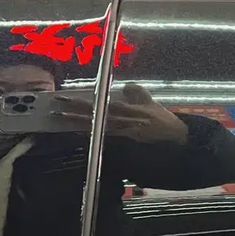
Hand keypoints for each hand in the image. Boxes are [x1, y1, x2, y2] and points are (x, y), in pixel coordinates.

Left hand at [53, 83, 187, 143]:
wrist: (179, 142)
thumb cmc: (164, 122)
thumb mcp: (151, 104)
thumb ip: (138, 94)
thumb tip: (127, 87)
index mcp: (127, 109)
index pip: (99, 103)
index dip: (81, 101)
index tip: (64, 98)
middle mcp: (123, 122)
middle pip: (93, 116)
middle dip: (73, 113)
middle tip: (55, 110)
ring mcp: (123, 136)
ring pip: (96, 130)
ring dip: (78, 126)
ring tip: (61, 122)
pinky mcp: (126, 148)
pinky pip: (105, 143)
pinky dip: (92, 140)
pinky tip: (80, 139)